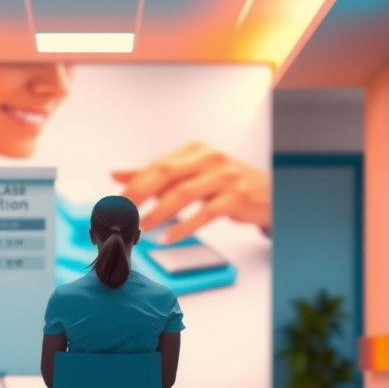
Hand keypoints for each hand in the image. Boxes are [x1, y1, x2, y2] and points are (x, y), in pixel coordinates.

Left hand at [113, 141, 270, 242]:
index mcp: (195, 150)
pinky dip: (182, 228)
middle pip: (165, 174)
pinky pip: (204, 214)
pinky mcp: (236, 198)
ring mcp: (224, 177)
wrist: (272, 194)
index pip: (157, 165)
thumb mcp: (193, 174)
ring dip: (158, 214)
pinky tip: (167, 238)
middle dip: (139, 195)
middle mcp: (209, 158)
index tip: (116, 202)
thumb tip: (117, 174)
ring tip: (142, 229)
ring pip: (182, 194)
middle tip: (123, 214)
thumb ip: (156, 175)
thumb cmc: (229, 184)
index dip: (134, 184)